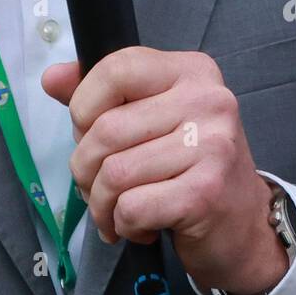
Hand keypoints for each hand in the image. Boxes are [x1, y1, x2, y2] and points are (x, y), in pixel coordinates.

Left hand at [42, 46, 289, 294]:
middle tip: (96, 185)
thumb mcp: (150, 118)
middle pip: (106, 128)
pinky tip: (141, 225)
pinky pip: (132, 207)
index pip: (116, 68)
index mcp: (191, 71)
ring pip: (114, 173)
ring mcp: (212, 146)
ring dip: (101, 203)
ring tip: (116, 210)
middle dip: (84, 167)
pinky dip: (124, 225)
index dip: (84, 105)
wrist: (244, 226)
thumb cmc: (189, 167)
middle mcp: (208, 100)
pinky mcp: (206, 193)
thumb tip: (51, 77)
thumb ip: (101, 94)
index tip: (86, 132)